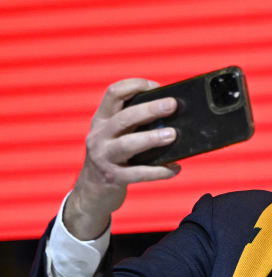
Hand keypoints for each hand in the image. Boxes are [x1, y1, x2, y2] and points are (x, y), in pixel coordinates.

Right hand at [65, 78, 180, 239]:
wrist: (91, 191)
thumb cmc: (113, 158)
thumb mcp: (115, 136)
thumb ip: (134, 125)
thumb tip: (171, 116)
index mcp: (101, 120)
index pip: (113, 94)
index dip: (134, 85)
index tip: (156, 86)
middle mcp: (99, 135)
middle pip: (123, 117)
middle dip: (148, 109)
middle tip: (172, 105)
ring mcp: (104, 157)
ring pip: (128, 144)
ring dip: (152, 138)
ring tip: (172, 135)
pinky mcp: (113, 177)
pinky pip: (139, 173)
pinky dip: (159, 171)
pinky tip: (175, 169)